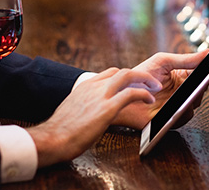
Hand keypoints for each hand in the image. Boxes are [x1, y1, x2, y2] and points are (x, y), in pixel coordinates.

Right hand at [27, 67, 160, 166]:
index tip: (133, 83)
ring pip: (128, 76)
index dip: (124, 78)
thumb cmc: (60, 131)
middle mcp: (93, 86)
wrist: (53, 138)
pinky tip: (150, 100)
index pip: (108, 74)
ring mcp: (101, 95)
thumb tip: (87, 114)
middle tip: (150, 82)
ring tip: (155, 87)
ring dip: (145, 79)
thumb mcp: (71, 111)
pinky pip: (131, 94)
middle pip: (121, 71)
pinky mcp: (107, 108)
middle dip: (139, 75)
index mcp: (84, 87)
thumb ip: (82, 107)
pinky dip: (144, 94)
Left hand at [113, 51, 207, 129]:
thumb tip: (207, 52)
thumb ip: (186, 59)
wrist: (121, 93)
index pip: (201, 76)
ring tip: (191, 92)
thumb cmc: (139, 76)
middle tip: (202, 80)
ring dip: (193, 99)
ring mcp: (176, 106)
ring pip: (193, 106)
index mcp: (182, 78)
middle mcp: (181, 93)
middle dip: (202, 86)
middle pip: (200, 91)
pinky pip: (182, 118)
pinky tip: (180, 104)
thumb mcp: (163, 61)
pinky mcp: (169, 119)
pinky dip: (183, 111)